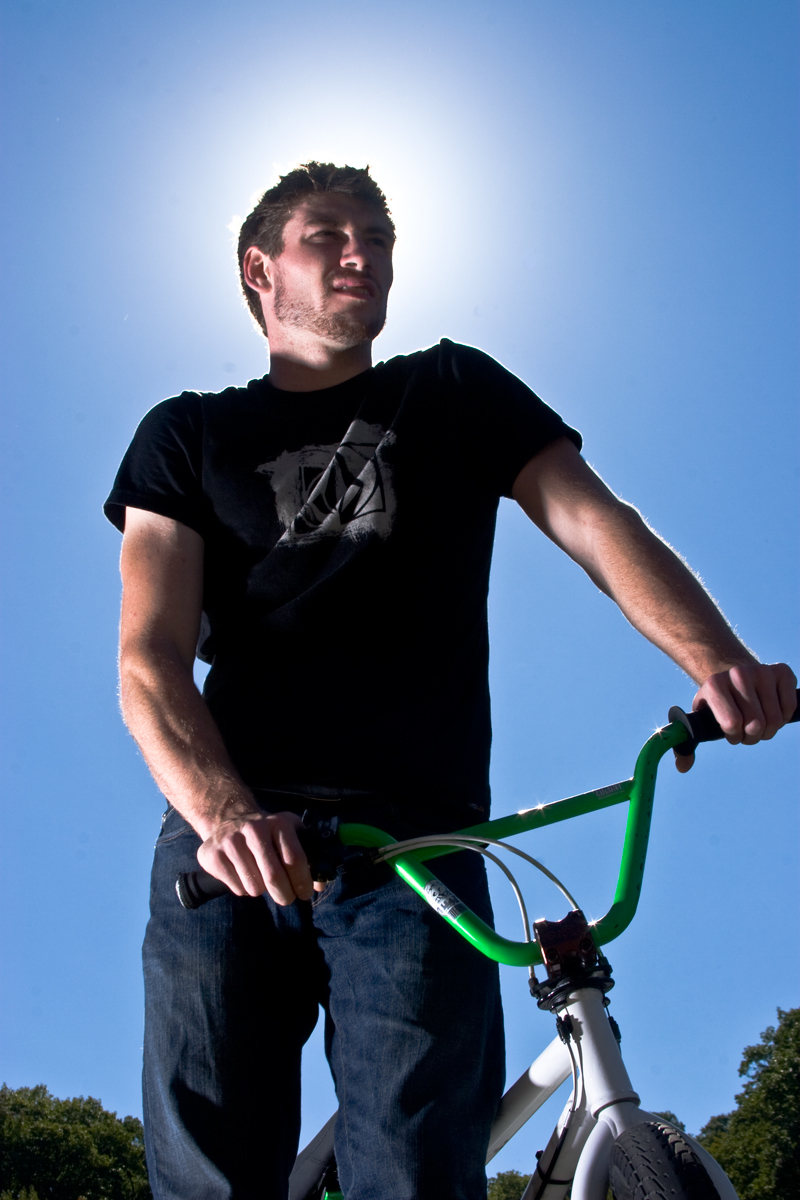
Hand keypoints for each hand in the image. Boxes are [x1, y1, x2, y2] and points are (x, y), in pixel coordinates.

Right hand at [196, 810, 318, 904]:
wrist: (228, 819)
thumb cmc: (268, 835)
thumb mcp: (290, 835)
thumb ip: (309, 858)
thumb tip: (320, 885)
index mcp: (278, 823)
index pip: (294, 858)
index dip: (302, 881)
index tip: (305, 894)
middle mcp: (254, 828)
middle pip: (274, 876)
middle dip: (284, 894)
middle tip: (286, 898)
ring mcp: (231, 841)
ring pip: (254, 886)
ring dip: (262, 890)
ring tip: (260, 877)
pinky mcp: (212, 855)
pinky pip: (237, 888)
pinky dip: (244, 889)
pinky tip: (242, 874)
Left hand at [674, 661, 796, 772]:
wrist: (735, 676)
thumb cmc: (718, 704)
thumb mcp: (700, 719)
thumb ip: (687, 744)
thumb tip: (683, 767)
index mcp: (713, 685)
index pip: (732, 724)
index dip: (735, 736)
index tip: (731, 731)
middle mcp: (737, 673)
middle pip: (755, 724)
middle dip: (752, 736)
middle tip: (746, 730)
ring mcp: (761, 671)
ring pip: (774, 720)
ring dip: (768, 730)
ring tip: (758, 723)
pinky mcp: (782, 671)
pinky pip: (789, 707)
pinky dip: (782, 718)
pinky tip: (771, 710)